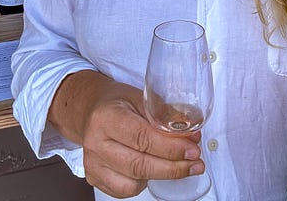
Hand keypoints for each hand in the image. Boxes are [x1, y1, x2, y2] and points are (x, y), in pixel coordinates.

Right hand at [49, 70, 203, 197]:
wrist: (91, 109)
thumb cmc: (117, 102)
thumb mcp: (140, 96)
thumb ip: (164, 114)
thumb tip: (190, 131)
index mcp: (107, 117)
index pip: (143, 138)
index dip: (171, 147)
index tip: (192, 148)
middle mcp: (96, 142)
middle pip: (139, 164)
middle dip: (174, 167)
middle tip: (195, 162)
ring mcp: (93, 163)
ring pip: (133, 182)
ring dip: (162, 175)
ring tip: (178, 163)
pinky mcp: (94, 177)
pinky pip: (124, 191)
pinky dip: (144, 182)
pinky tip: (154, 167)